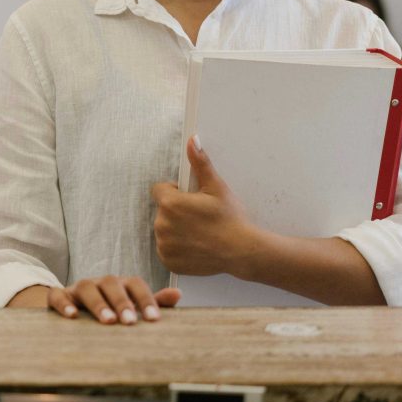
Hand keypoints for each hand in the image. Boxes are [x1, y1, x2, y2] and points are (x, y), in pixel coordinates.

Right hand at [47, 276, 180, 324]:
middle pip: (111, 283)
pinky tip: (72, 316)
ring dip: (98, 303)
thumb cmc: (108, 308)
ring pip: (87, 287)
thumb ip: (153, 302)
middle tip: (131, 322)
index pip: (135, 283)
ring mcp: (78, 288)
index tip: (154, 319)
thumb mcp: (131, 306)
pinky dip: (64, 303)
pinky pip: (58, 295)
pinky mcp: (59, 296)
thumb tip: (178, 294)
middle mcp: (100, 282)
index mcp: (120, 284)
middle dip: (122, 302)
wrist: (71, 306)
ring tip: (108, 321)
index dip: (145, 299)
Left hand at [150, 136, 262, 277]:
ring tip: (199, 232)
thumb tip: (192, 140)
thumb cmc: (230, 218)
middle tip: (199, 217)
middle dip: (176, 211)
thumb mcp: (216, 187)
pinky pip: (166, 248)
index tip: (191, 199)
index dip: (175, 192)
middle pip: (163, 210)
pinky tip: (195, 245)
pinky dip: (177, 247)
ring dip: (176, 229)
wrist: (242, 251)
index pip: (160, 190)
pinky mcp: (168, 261)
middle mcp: (162, 224)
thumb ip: (200, 163)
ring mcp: (164, 245)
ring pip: (164, 229)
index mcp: (170, 203)